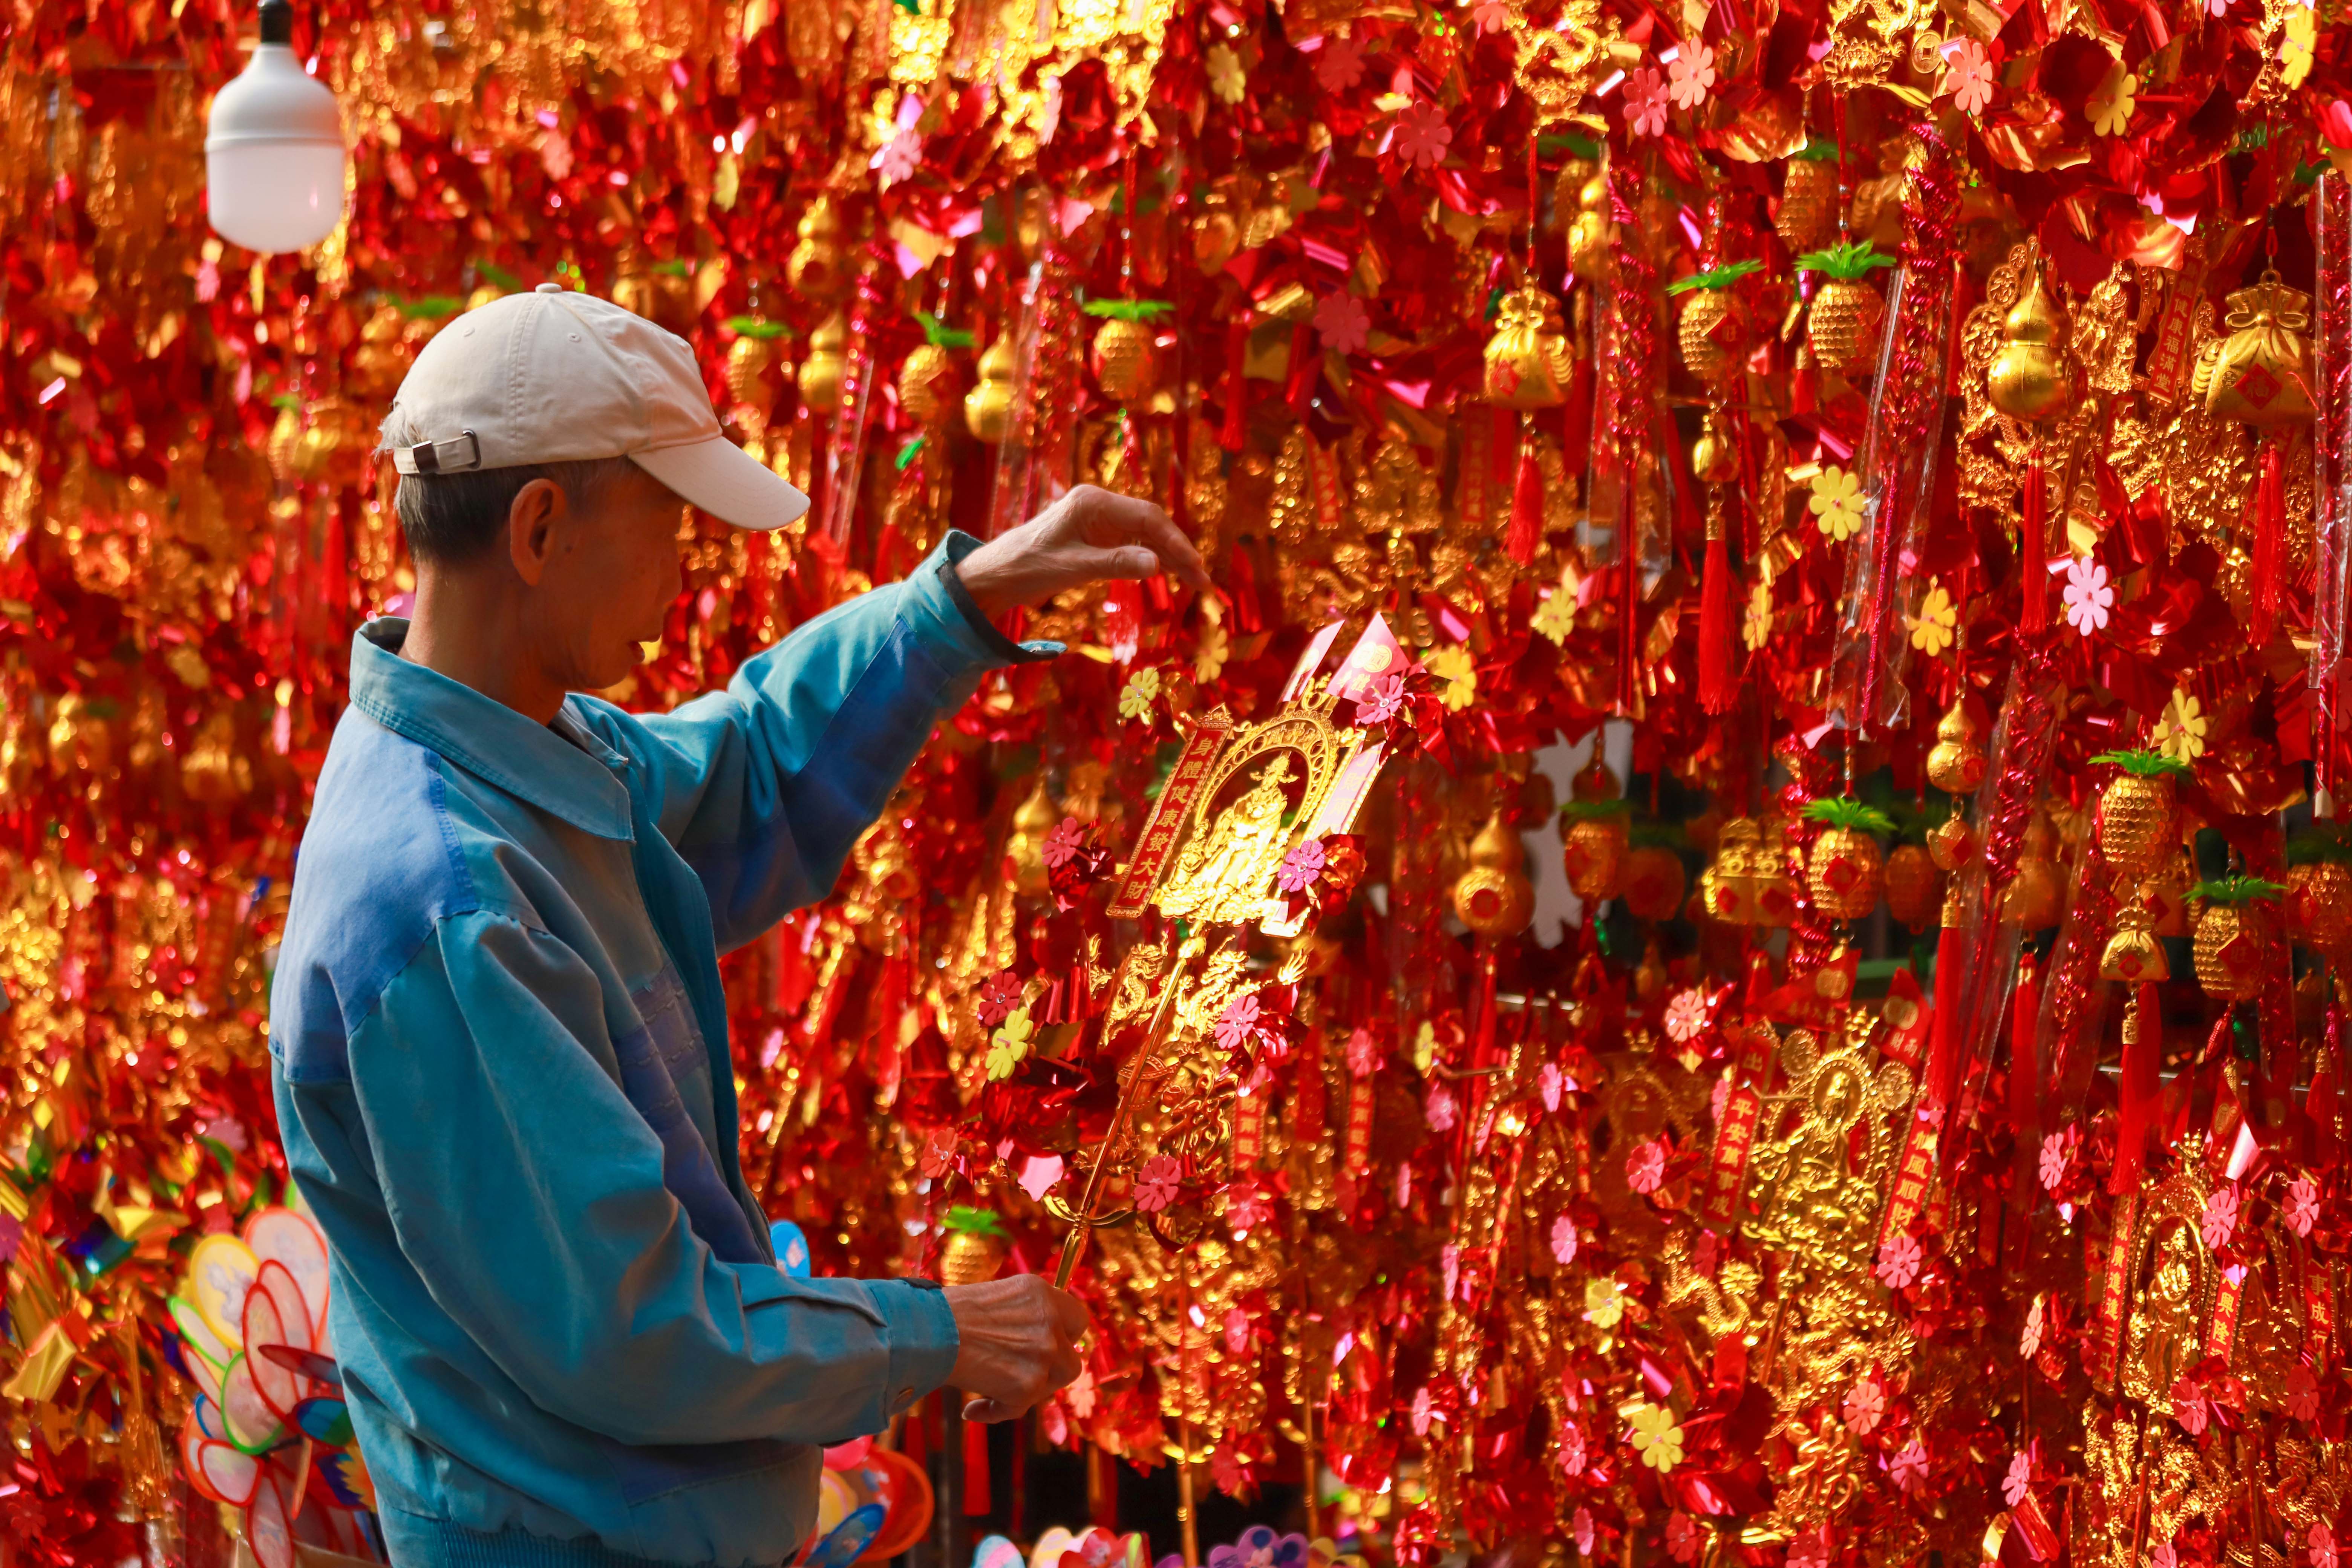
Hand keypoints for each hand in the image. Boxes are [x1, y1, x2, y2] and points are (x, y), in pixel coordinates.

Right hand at [943, 1274, 1088, 1422]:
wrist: (927, 1331)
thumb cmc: (948, 1314)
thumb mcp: (999, 1299)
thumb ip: (1025, 1317)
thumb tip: (1035, 1344)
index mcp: (1042, 1294)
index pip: (1078, 1319)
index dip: (1065, 1338)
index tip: (1049, 1348)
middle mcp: (1050, 1321)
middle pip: (1071, 1359)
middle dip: (1050, 1373)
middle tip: (1023, 1377)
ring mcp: (1043, 1353)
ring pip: (1051, 1385)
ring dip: (1027, 1394)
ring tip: (992, 1392)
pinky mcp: (1028, 1385)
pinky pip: (1020, 1408)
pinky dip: (996, 1412)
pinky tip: (972, 1410)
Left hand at [952, 484, 1211, 617]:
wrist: (997, 573)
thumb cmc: (1028, 567)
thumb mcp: (1072, 568)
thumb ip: (1115, 563)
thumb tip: (1157, 563)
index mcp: (1092, 502)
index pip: (1147, 517)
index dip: (1175, 542)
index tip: (1195, 567)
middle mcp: (1099, 505)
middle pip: (1150, 525)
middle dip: (1178, 551)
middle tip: (1202, 581)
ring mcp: (1098, 520)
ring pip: (1145, 535)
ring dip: (1168, 558)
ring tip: (1195, 582)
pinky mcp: (1096, 535)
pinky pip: (1131, 545)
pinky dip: (1150, 560)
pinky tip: (1168, 575)